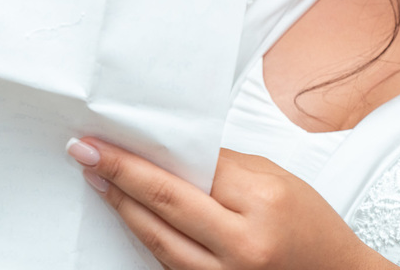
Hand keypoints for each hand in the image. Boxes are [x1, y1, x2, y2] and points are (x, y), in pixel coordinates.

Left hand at [66, 138, 395, 269]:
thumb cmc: (313, 228)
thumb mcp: (277, 181)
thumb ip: (225, 168)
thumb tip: (174, 154)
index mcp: (261, 205)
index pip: (191, 171)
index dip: (144, 155)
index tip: (109, 140)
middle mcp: (241, 246)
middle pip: (165, 205)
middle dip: (120, 176)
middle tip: (86, 153)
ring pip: (158, 240)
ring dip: (123, 208)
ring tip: (99, 181)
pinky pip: (169, 264)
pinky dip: (146, 237)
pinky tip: (130, 216)